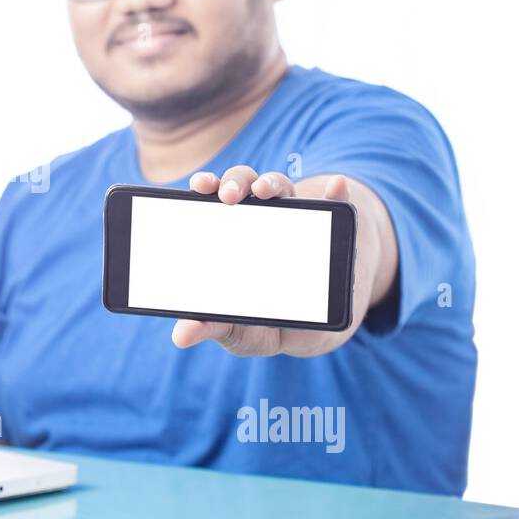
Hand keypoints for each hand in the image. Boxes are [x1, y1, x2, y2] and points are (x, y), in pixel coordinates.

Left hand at [171, 166, 355, 357]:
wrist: (325, 328)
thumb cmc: (273, 325)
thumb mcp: (244, 332)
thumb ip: (215, 328)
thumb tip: (181, 336)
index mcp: (230, 239)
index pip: (213, 206)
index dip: (205, 189)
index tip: (198, 185)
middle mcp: (259, 221)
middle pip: (243, 187)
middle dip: (233, 183)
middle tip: (227, 195)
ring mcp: (295, 221)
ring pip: (279, 188)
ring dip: (271, 183)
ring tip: (264, 191)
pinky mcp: (332, 227)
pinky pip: (335, 202)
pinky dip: (337, 193)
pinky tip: (337, 187)